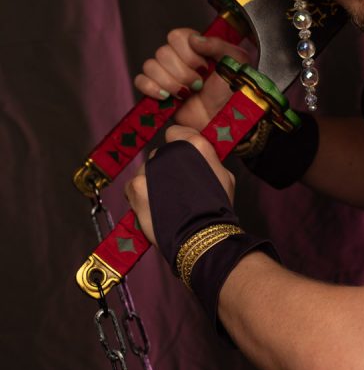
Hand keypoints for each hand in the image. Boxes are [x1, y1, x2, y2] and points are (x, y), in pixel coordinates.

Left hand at [124, 125, 235, 246]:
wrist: (201, 237)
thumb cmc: (218, 209)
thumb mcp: (224, 176)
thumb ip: (206, 160)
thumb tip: (197, 156)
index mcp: (194, 144)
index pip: (174, 132)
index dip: (178, 146)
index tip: (181, 161)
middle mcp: (170, 152)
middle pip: (159, 154)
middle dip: (165, 169)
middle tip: (176, 189)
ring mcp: (151, 169)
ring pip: (146, 171)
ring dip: (152, 183)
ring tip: (165, 203)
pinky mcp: (137, 187)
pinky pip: (132, 186)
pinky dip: (138, 196)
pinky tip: (152, 208)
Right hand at [134, 27, 254, 130]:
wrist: (226, 121)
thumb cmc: (234, 92)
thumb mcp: (236, 61)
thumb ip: (217, 44)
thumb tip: (194, 39)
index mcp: (195, 47)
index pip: (176, 36)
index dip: (187, 52)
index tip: (204, 66)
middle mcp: (179, 59)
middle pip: (162, 52)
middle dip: (182, 72)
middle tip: (199, 84)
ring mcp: (167, 75)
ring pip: (150, 66)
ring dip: (170, 82)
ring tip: (187, 93)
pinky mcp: (158, 92)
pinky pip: (140, 81)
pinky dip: (151, 88)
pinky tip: (167, 96)